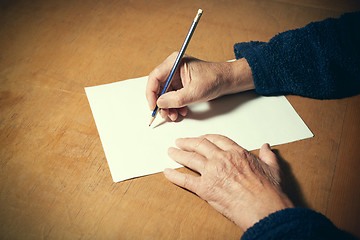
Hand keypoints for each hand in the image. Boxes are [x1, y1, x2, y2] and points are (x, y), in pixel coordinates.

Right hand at [146, 52, 253, 120]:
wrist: (227, 81)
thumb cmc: (215, 79)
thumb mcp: (195, 91)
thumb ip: (176, 99)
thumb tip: (160, 103)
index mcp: (174, 62)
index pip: (155, 77)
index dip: (151, 93)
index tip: (154, 106)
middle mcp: (173, 68)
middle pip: (158, 87)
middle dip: (161, 103)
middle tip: (165, 114)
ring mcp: (176, 77)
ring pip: (165, 94)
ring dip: (168, 107)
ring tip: (175, 115)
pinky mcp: (181, 84)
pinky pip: (172, 97)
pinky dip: (175, 106)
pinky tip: (181, 112)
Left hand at [164, 134, 293, 230]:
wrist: (264, 209)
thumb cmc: (269, 191)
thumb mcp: (273, 168)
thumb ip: (267, 155)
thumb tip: (266, 146)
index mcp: (236, 153)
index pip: (216, 139)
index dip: (206, 138)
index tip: (200, 138)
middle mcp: (221, 159)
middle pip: (200, 145)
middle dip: (188, 142)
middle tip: (180, 142)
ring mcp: (212, 173)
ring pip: (190, 159)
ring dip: (178, 154)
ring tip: (171, 151)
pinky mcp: (205, 189)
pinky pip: (185, 180)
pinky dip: (174, 176)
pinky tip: (167, 172)